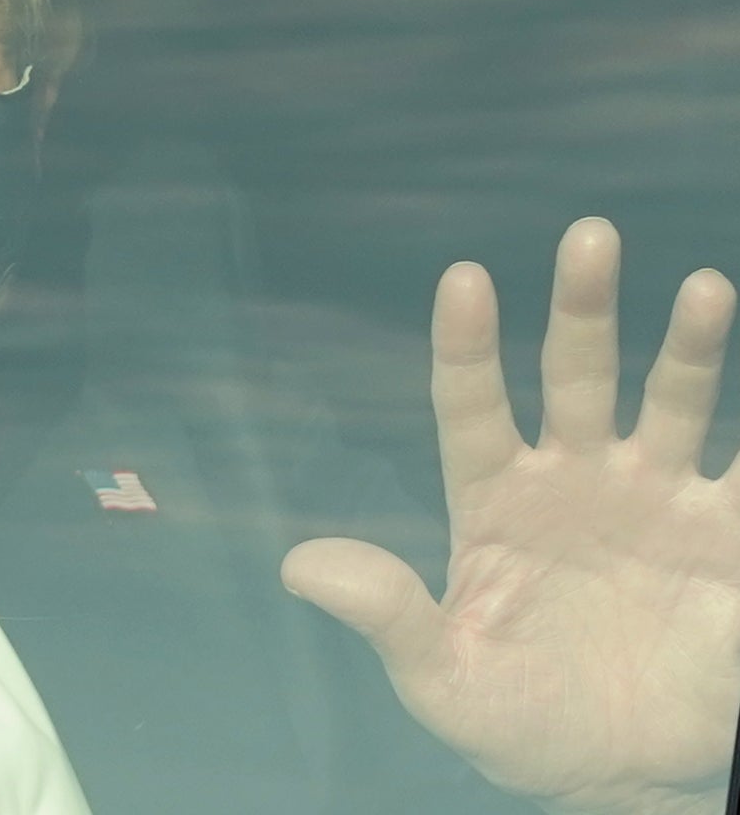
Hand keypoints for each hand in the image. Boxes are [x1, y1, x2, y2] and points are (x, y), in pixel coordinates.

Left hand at [282, 218, 739, 814]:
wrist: (619, 778)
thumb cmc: (516, 722)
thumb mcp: (441, 678)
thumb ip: (386, 616)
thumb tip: (299, 567)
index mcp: (495, 502)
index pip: (472, 407)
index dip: (467, 346)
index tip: (463, 278)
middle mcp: (574, 481)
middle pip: (576, 376)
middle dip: (583, 309)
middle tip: (589, 235)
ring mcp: (654, 501)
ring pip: (671, 401)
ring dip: (688, 346)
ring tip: (704, 288)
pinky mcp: (727, 540)